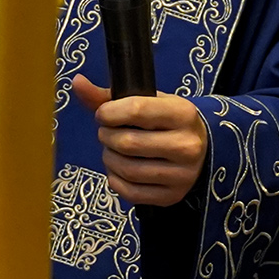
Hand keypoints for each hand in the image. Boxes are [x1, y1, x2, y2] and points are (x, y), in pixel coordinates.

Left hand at [76, 76, 209, 204]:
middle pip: (128, 143)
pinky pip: (131, 192)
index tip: (103, 114)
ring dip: (109, 159)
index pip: (137, 110)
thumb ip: (109, 96)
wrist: (200, 150)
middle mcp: (187, 145)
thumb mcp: (148, 102)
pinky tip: (119, 170)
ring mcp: (182, 174)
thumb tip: (77, 82)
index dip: (109, 112)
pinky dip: (115, 180)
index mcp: (183, 113)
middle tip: (107, 133)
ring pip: (127, 170)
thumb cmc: (167, 122)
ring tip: (112, 150)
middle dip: (107, 137)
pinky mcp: (172, 196)